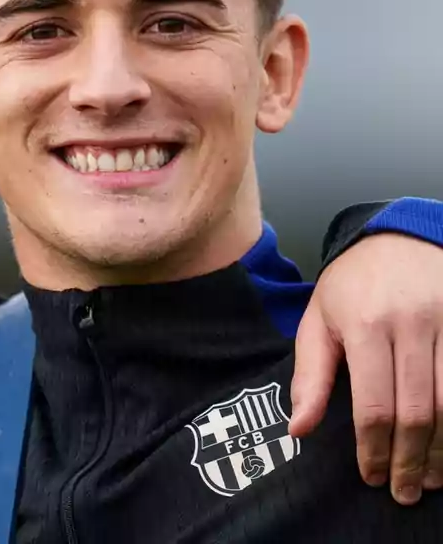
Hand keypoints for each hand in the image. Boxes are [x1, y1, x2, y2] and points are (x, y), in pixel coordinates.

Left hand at [289, 233, 442, 505]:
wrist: (399, 236)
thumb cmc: (352, 284)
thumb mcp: (318, 320)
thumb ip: (310, 376)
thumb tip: (299, 429)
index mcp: (365, 325)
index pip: (373, 404)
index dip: (373, 449)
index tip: (371, 476)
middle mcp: (412, 325)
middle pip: (418, 411)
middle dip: (412, 460)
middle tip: (405, 492)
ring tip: (433, 478)